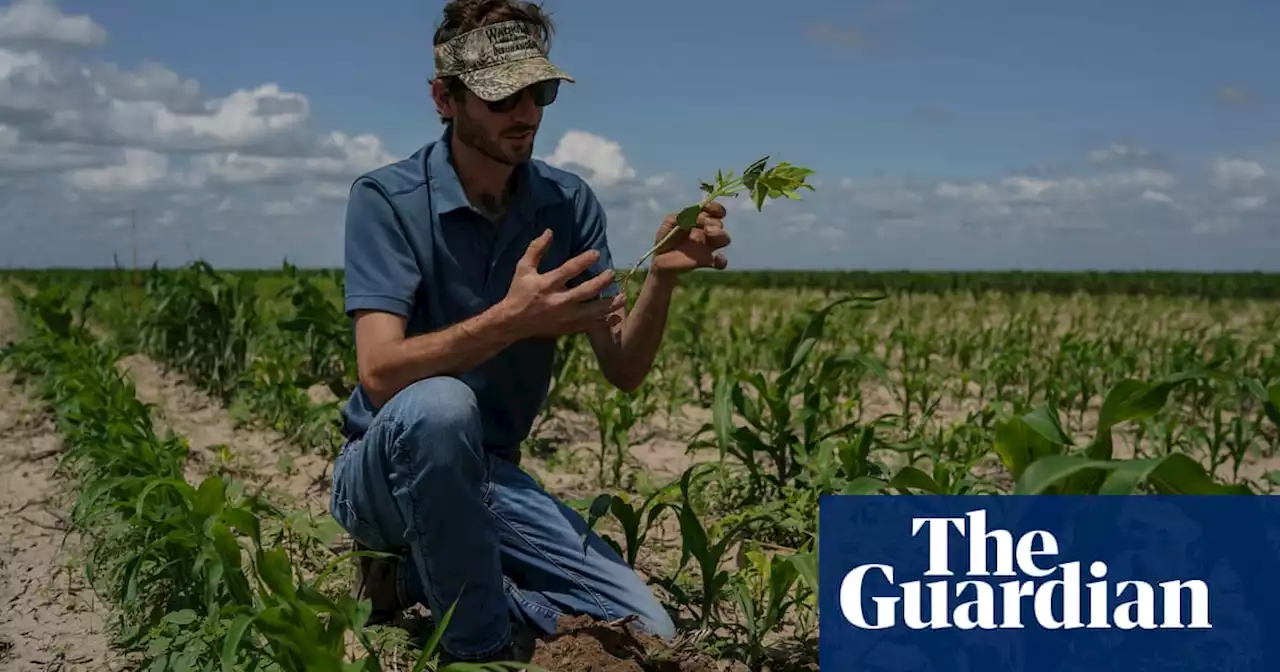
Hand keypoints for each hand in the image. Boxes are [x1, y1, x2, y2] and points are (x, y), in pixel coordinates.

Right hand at [500, 229, 625, 338]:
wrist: (512, 322)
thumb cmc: (519, 292)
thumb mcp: (523, 268)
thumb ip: (536, 249)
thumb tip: (549, 231)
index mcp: (547, 284)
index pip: (569, 270)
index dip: (584, 261)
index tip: (597, 253)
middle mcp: (558, 301)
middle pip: (585, 291)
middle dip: (601, 282)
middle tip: (611, 273)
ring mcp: (564, 317)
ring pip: (591, 312)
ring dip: (609, 305)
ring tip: (623, 297)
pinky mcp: (567, 328)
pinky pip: (589, 326)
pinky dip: (603, 323)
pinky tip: (615, 317)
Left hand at [650, 201, 730, 275]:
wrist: (660, 263)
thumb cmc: (665, 241)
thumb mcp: (668, 224)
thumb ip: (679, 217)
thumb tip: (691, 215)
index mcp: (698, 221)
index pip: (713, 211)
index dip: (714, 208)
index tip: (708, 208)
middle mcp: (706, 232)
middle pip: (719, 223)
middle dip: (713, 222)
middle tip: (705, 226)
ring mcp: (708, 247)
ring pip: (724, 238)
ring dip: (719, 234)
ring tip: (709, 232)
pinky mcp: (708, 262)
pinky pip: (722, 261)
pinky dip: (721, 260)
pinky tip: (713, 260)